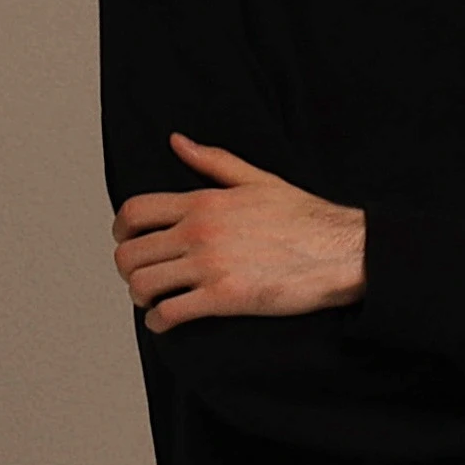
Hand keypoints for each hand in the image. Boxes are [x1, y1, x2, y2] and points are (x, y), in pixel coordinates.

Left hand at [113, 137, 365, 326]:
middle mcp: (199, 232)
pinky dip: (160, 322)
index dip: (120, 231)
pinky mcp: (225, 298)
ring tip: (154, 302)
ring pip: (144, 285)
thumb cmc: (307, 218)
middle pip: (130, 254)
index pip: (135, 213)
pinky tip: (167, 322)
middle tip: (142, 278)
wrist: (344, 251)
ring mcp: (210, 266)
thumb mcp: (257, 179)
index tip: (126, 242)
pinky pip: (171, 313)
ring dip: (141, 297)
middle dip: (129, 270)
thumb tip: (178, 142)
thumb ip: (212, 161)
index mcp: (203, 202)